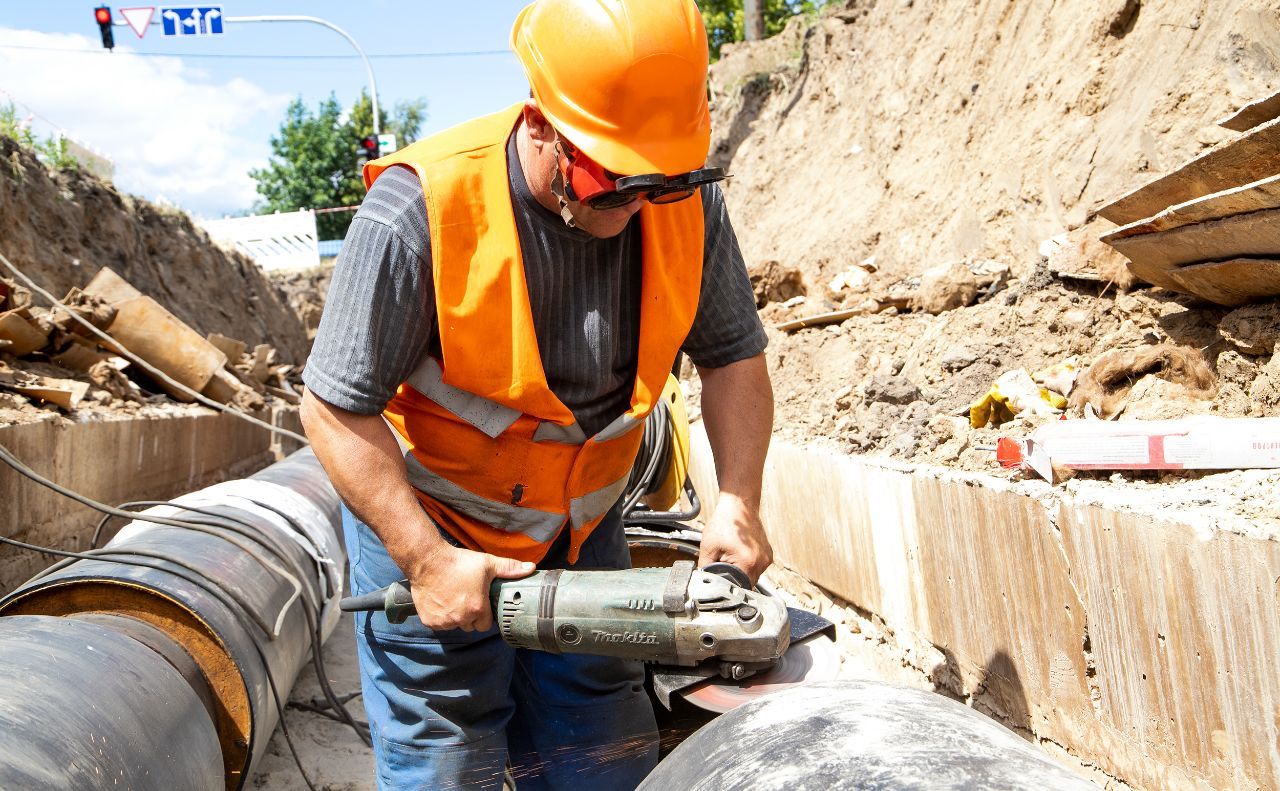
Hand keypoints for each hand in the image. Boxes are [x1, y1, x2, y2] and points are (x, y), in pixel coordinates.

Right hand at [406, 545, 533, 631]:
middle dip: (471, 617)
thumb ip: (510, 568)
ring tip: (454, 599)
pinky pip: (440, 625)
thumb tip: (531, 568)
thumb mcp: (487, 564)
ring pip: (455, 625)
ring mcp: (444, 621)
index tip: (481, 605)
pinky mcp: (430, 621)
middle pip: (470, 626)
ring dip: (456, 617)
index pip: (486, 625)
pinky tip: (442, 602)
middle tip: (467, 600)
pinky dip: (441, 616)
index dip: (485, 616)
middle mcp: (461, 618)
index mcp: (478, 608)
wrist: (428, 561)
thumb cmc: (458, 563)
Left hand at [698, 495, 772, 584]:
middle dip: (733, 578)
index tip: (720, 579)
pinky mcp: (767, 553)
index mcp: (748, 562)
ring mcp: (766, 557)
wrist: (739, 504)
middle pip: (746, 584)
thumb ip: (705, 568)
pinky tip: (739, 551)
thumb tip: (704, 581)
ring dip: (741, 571)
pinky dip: (747, 563)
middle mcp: (762, 562)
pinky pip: (756, 567)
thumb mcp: (708, 547)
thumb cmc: (725, 521)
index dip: (727, 585)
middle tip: (723, 562)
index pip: (738, 588)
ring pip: (752, 576)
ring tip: (731, 554)